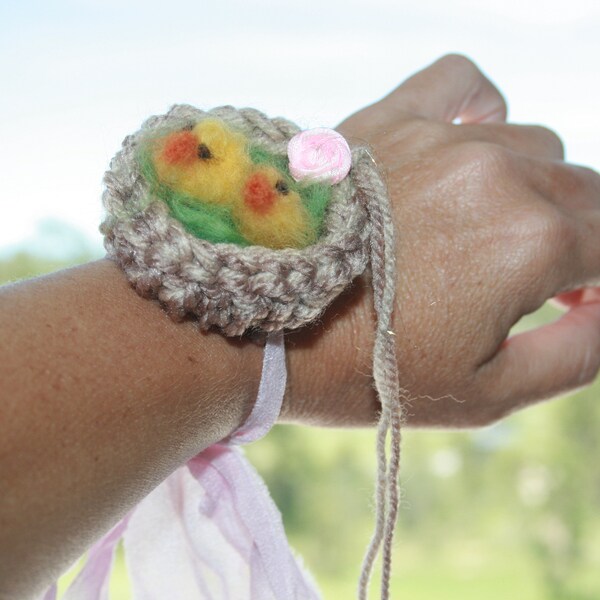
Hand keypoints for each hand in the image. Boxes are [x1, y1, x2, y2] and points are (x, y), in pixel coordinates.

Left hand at [282, 54, 599, 427]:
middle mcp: (498, 174)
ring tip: (496, 228)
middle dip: (576, 240)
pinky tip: (475, 139)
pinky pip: (459, 81)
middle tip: (538, 283)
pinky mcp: (388, 121)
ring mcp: (440, 139)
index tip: (574, 302)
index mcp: (533, 242)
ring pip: (532, 143)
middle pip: (581, 192)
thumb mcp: (483, 392)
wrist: (258, 326)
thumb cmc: (363, 370)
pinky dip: (483, 107)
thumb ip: (577, 353)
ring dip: (534, 187)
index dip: (599, 282)